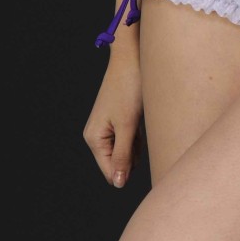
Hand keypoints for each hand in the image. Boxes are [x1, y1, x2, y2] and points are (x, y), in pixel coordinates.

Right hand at [83, 53, 143, 188]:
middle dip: (134, 156)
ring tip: (142, 124)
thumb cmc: (129, 88)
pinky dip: (139, 136)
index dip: (128, 171)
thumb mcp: (128, 125)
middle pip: (119, 162)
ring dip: (138, 145)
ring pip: (126, 150)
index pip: (110, 171)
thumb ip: (123, 155)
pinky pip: (130, 138)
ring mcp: (108, 126)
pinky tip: (143, 124)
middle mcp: (97, 134)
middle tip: (143, 134)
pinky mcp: (119, 119)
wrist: (132, 57)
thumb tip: (118, 183)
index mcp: (94, 138)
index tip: (144, 159)